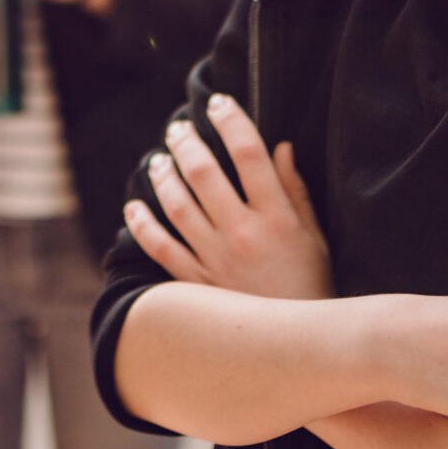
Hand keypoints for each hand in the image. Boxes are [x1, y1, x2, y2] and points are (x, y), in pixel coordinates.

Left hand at [124, 93, 332, 300]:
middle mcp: (243, 235)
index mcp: (277, 218)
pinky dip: (143, 226)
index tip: (219, 103)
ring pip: (177, 205)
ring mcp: (216, 260)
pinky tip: (134, 207)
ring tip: (158, 160)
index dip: (232, 121)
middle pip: (204, 173)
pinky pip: (161, 249)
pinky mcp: (197, 285)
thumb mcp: (313, 236)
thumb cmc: (311, 285)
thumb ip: (295, 190)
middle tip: (177, 129)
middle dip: (186, 142)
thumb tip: (280, 147)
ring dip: (162, 177)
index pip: (249, 154)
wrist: (297, 345)